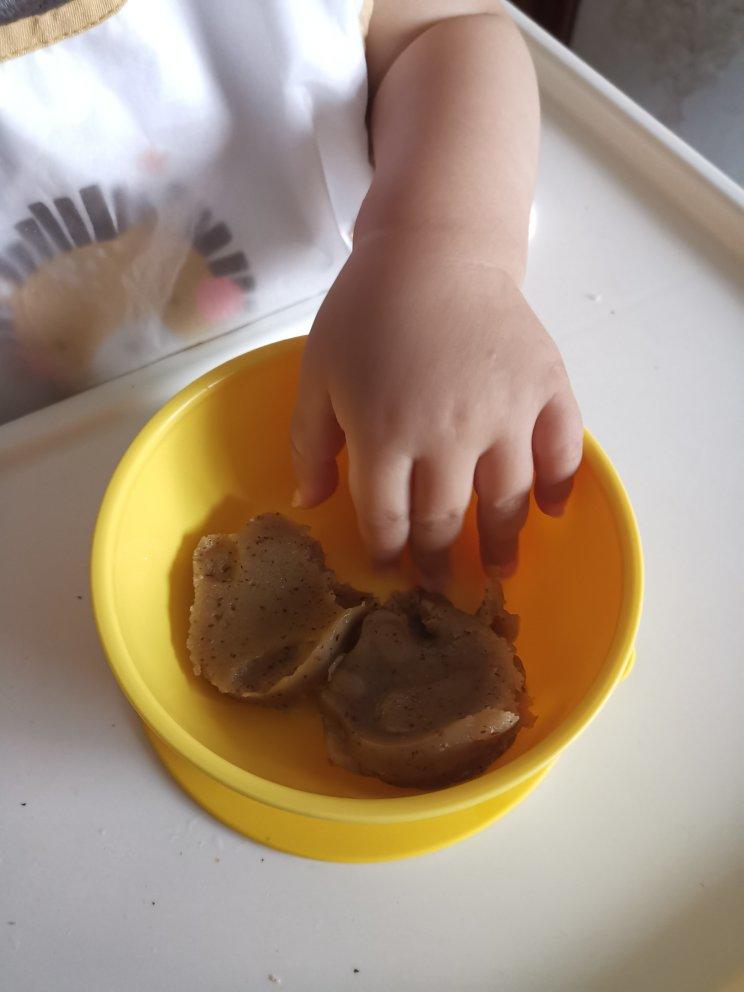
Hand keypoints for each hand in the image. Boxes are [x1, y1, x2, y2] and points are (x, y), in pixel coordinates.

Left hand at [290, 229, 581, 578]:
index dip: (388, 552)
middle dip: (441, 563)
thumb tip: (309, 503)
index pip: (388, 519)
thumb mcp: (316, 373)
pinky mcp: (546, 388)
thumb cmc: (366, 312)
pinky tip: (552, 510)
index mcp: (384, 434)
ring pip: (506, 500)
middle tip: (444, 588)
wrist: (433, 250)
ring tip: (502, 571)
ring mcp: (505, 413)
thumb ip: (309, 442)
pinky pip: (563, 451)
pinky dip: (561, 485)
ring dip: (503, 543)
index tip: (392, 567)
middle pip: (446, 521)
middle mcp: (448, 434)